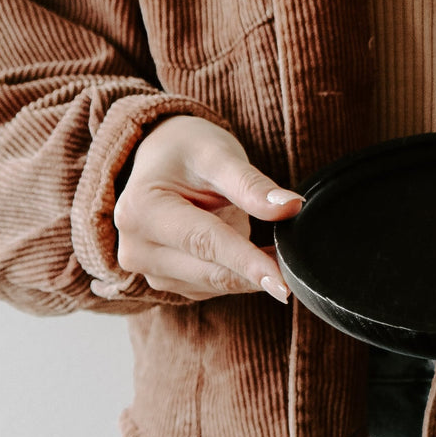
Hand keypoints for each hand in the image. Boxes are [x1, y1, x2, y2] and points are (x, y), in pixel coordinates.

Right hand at [114, 116, 302, 301]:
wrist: (160, 158)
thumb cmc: (186, 150)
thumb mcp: (218, 155)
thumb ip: (252, 185)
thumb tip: (292, 207)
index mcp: (142, 211)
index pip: (205, 243)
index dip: (248, 262)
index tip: (282, 282)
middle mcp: (137, 249)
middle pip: (211, 271)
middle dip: (258, 271)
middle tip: (299, 264)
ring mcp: (150, 270)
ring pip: (216, 284)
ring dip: (252, 274)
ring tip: (277, 247)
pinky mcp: (168, 281)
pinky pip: (214, 286)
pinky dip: (242, 275)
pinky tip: (258, 255)